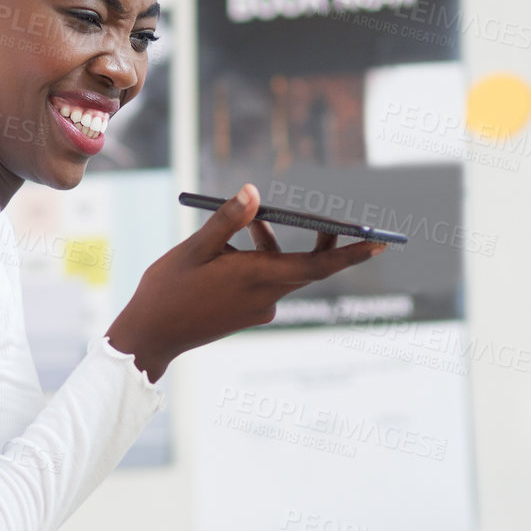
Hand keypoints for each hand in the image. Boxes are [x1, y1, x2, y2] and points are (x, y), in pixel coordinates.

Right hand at [105, 183, 385, 381]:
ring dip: (274, 245)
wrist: (150, 338)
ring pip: (282, 271)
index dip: (352, 253)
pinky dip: (260, 262)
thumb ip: (228, 221)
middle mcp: (266, 297)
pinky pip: (266, 282)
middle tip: (335, 219)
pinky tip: (232, 250)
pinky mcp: (247, 315)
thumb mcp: (195, 248)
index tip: (379, 242)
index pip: (319, 265)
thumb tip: (255, 192)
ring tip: (251, 220)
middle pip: (308, 266)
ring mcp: (258, 309)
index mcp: (258, 278)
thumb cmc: (168, 291)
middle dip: (322, 240)